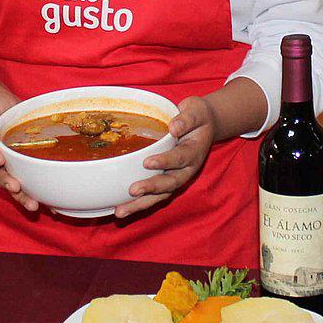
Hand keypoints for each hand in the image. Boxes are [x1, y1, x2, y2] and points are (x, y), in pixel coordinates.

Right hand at [0, 90, 34, 210]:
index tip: (0, 160)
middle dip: (7, 183)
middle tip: (16, 188)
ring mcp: (10, 165)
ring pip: (13, 184)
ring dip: (22, 196)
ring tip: (33, 205)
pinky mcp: (23, 166)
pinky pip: (30, 181)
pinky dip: (39, 194)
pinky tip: (51, 205)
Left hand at [118, 95, 215, 218]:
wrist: (203, 125)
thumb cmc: (197, 116)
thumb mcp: (196, 110)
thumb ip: (186, 119)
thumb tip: (173, 127)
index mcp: (194, 152)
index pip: (180, 158)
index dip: (165, 161)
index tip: (148, 162)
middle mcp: (186, 169)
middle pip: (170, 183)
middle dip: (152, 188)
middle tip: (133, 190)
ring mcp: (176, 177)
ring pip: (161, 195)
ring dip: (141, 204)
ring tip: (121, 211)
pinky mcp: (166, 181)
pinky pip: (153, 196)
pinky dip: (138, 204)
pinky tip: (119, 209)